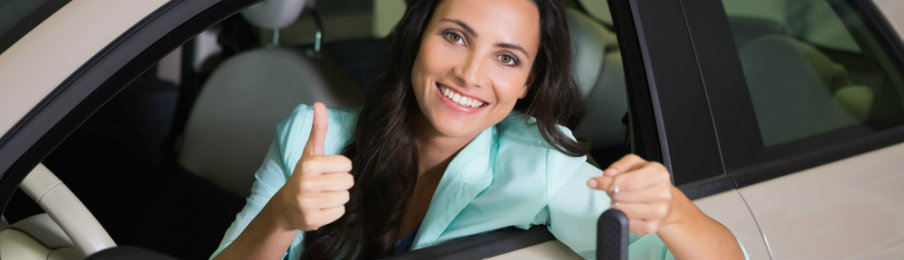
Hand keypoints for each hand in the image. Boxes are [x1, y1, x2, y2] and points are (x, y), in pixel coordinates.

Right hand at [275, 102, 353, 230]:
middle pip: (348, 182)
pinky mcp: (312, 220)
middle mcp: (306, 184)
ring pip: (345, 197)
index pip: (347, 165)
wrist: (286, 206)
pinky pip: (339, 212)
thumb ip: (318, 129)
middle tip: (326, 184)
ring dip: (338, 197)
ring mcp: (308, 203)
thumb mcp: (310, 152)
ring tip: (323, 195)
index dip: (340, 168)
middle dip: (340, 183)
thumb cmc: (304, 175)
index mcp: (309, 165)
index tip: (327, 170)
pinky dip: (333, 211)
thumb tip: (319, 104)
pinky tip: (321, 208)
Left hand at [587, 154, 673, 234]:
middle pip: (624, 196)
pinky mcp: (651, 226)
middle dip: (612, 193)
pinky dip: (621, 216)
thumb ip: (619, 166)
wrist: (665, 201)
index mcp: (659, 174)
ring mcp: (659, 211)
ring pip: (624, 210)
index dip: (608, 183)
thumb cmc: (648, 181)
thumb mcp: (635, 164)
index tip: (595, 183)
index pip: (629, 181)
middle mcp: (662, 193)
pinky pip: (627, 223)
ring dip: (616, 205)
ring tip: (620, 199)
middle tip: (612, 191)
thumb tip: (607, 174)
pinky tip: (626, 209)